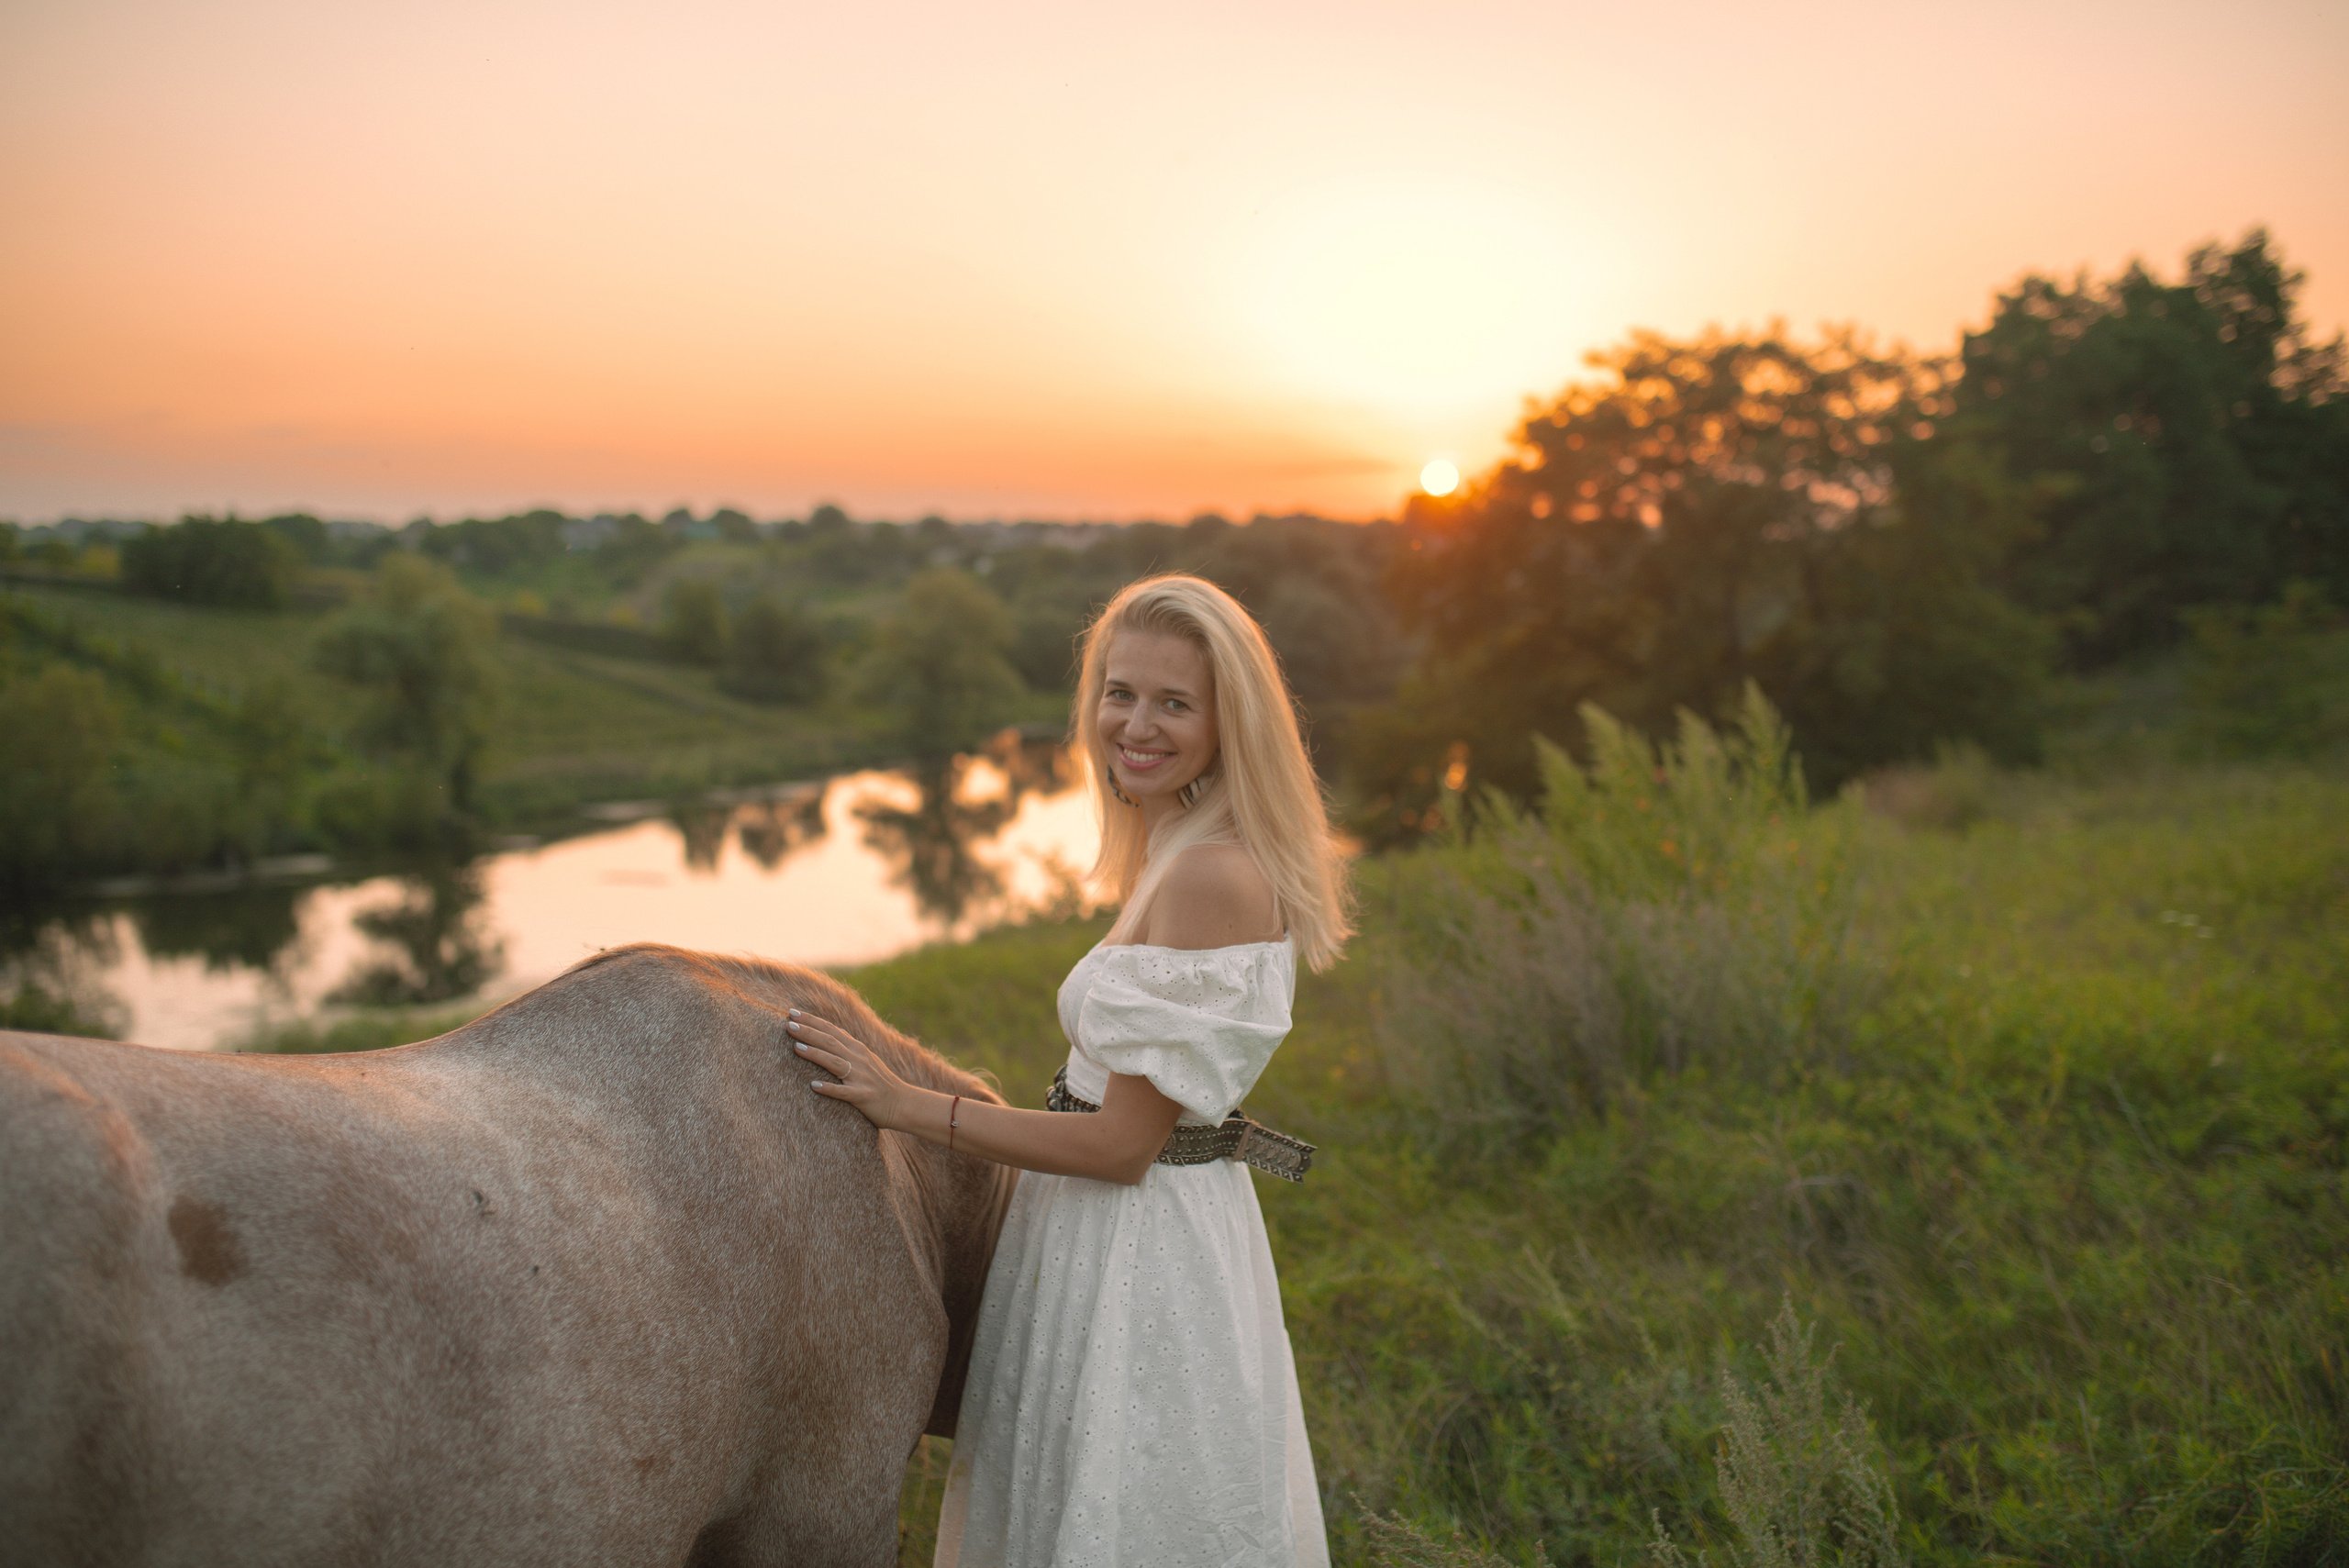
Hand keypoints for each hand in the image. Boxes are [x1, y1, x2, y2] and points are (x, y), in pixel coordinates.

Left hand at [785, 1008, 919, 1129]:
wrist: (903, 1103)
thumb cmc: (879, 1082)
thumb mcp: (865, 1058)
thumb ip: (847, 1046)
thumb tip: (827, 1033)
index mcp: (857, 1049)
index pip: (831, 1030)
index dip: (812, 1021)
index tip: (792, 1012)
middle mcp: (858, 1059)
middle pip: (830, 1042)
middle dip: (809, 1033)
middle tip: (788, 1025)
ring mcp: (861, 1077)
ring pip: (835, 1062)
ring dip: (815, 1054)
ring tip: (796, 1048)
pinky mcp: (862, 1096)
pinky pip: (843, 1092)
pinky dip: (829, 1088)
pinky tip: (814, 1086)